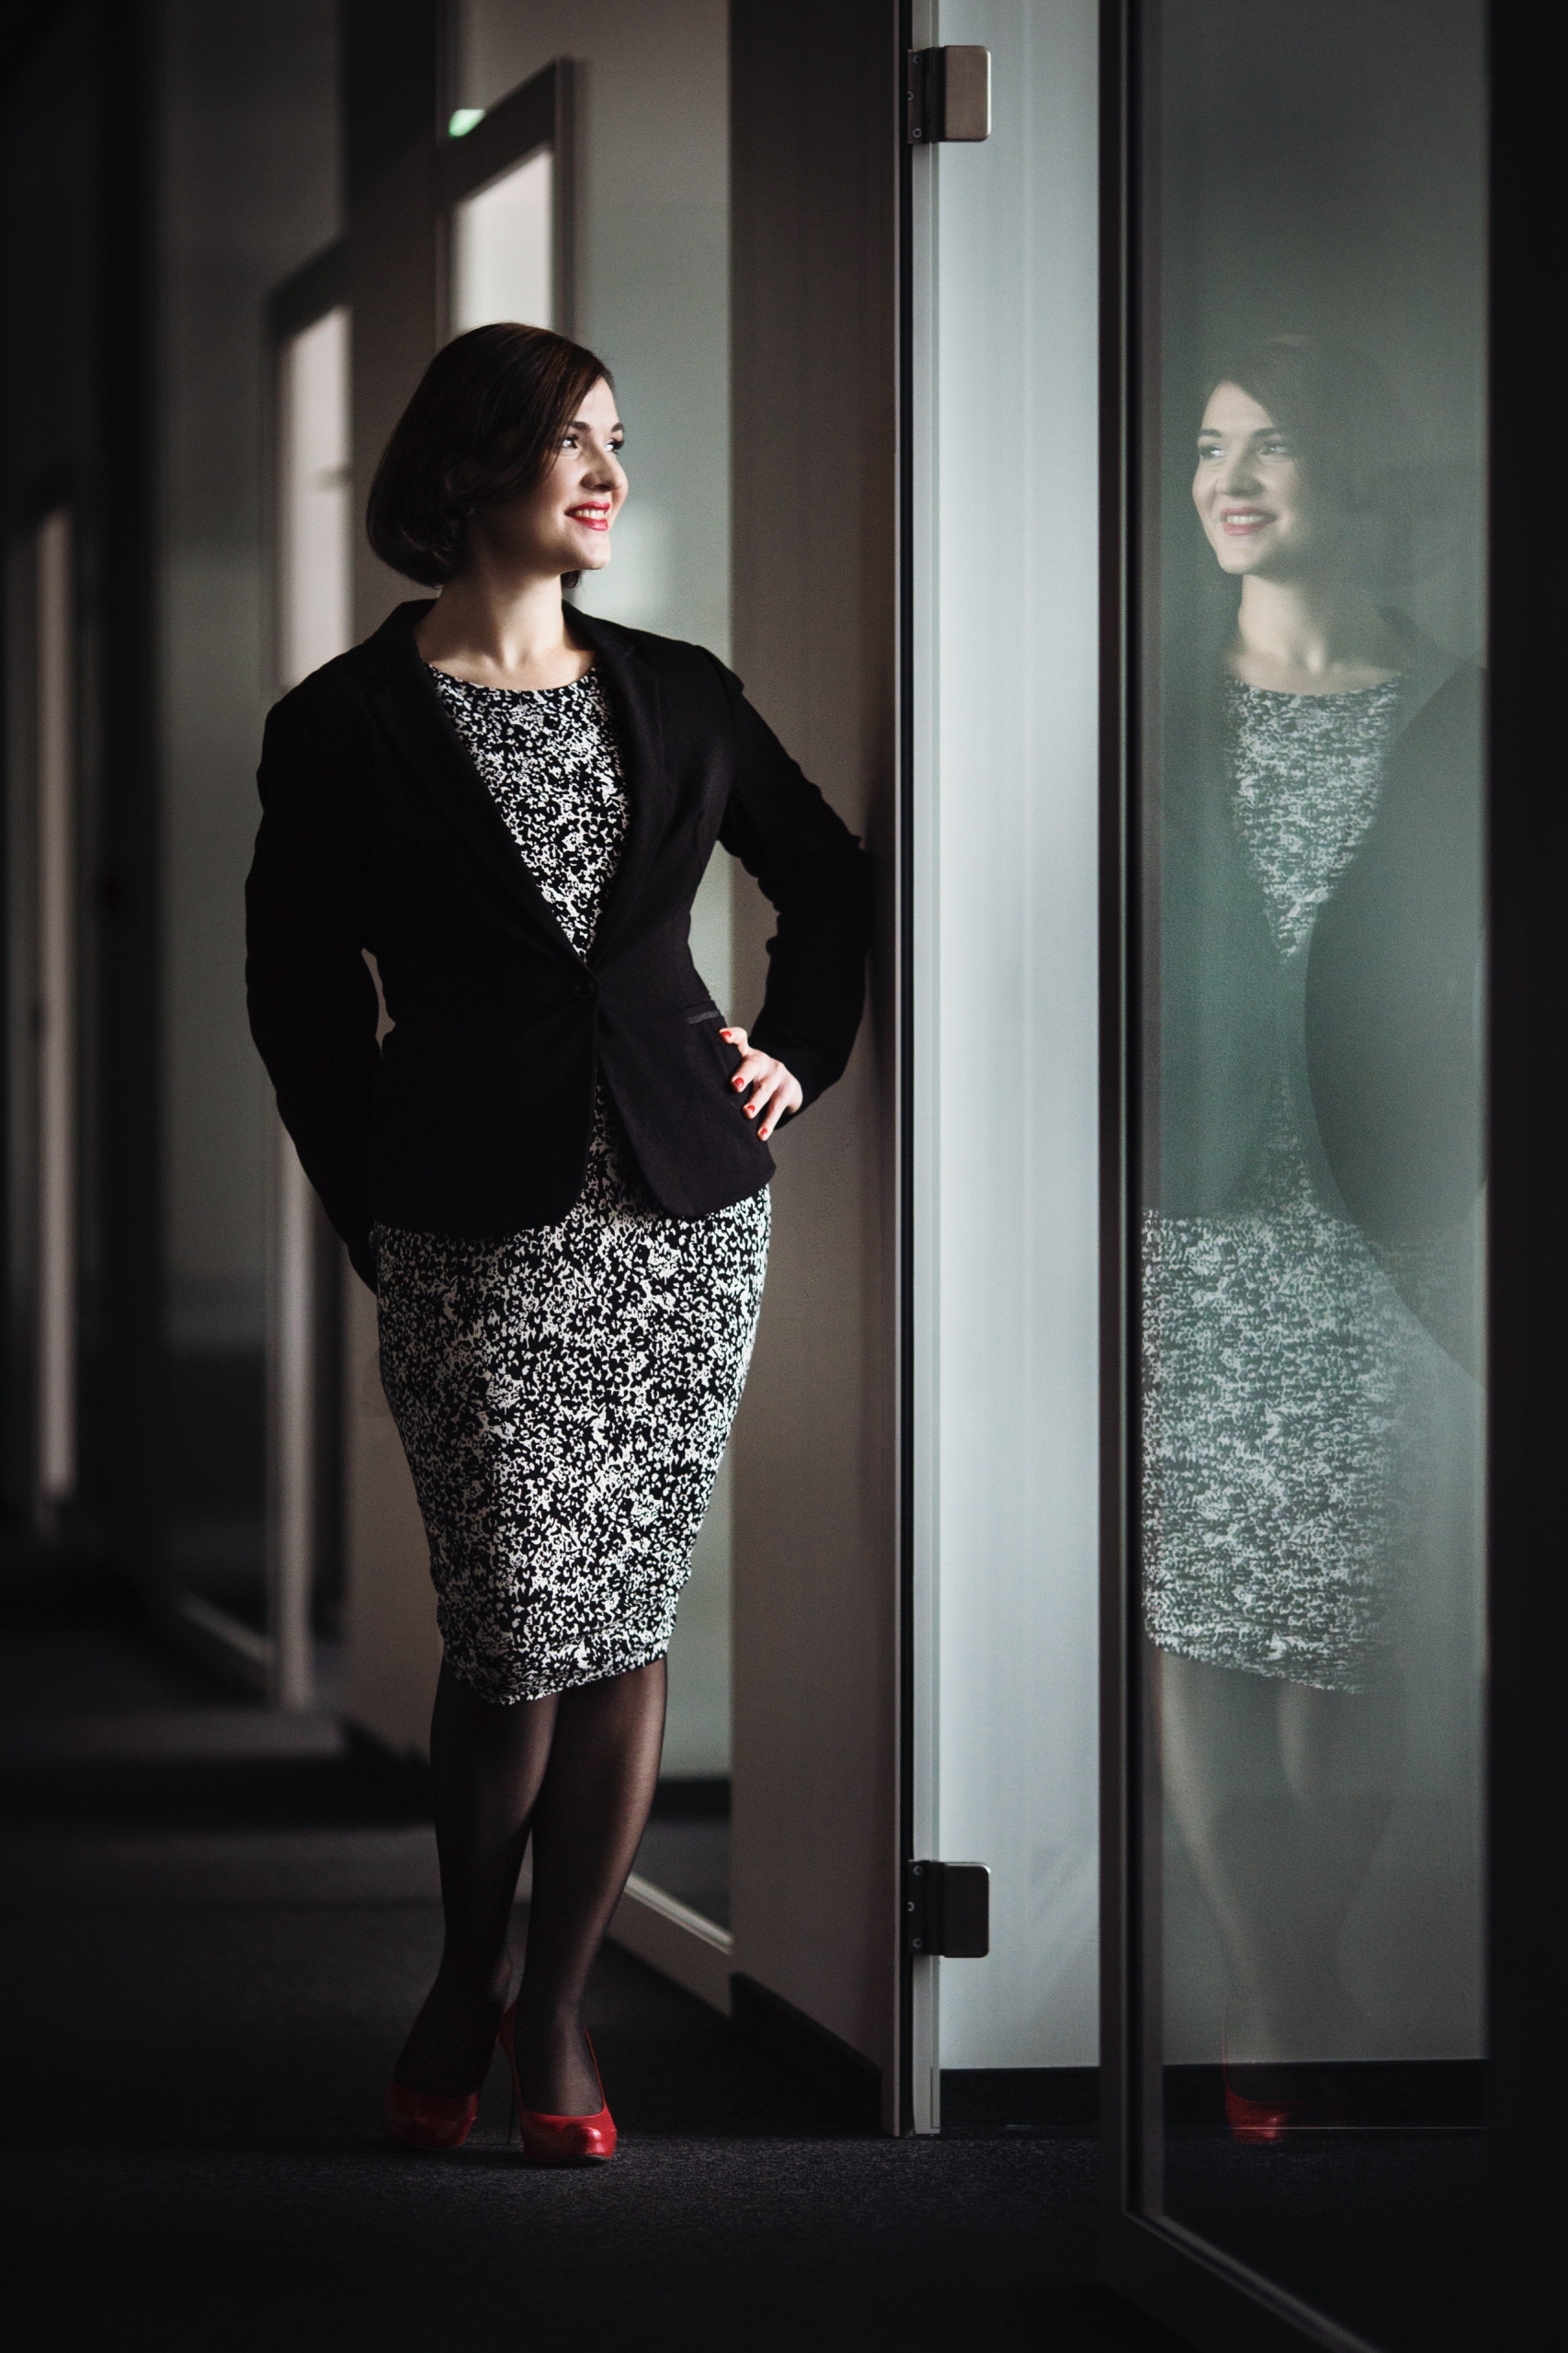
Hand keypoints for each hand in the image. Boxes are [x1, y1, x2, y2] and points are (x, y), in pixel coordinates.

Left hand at [720, 1027, 802, 1142]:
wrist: (788, 1085)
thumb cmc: (753, 1081)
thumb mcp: (742, 1071)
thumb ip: (725, 1074)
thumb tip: (693, 1092)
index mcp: (746, 1054)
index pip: (740, 1039)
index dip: (732, 1036)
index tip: (722, 1036)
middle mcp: (761, 1061)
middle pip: (752, 1065)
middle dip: (743, 1075)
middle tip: (734, 1086)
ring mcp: (776, 1074)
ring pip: (764, 1089)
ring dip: (756, 1102)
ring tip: (747, 1113)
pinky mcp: (787, 1090)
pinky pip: (777, 1107)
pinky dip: (768, 1123)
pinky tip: (761, 1135)